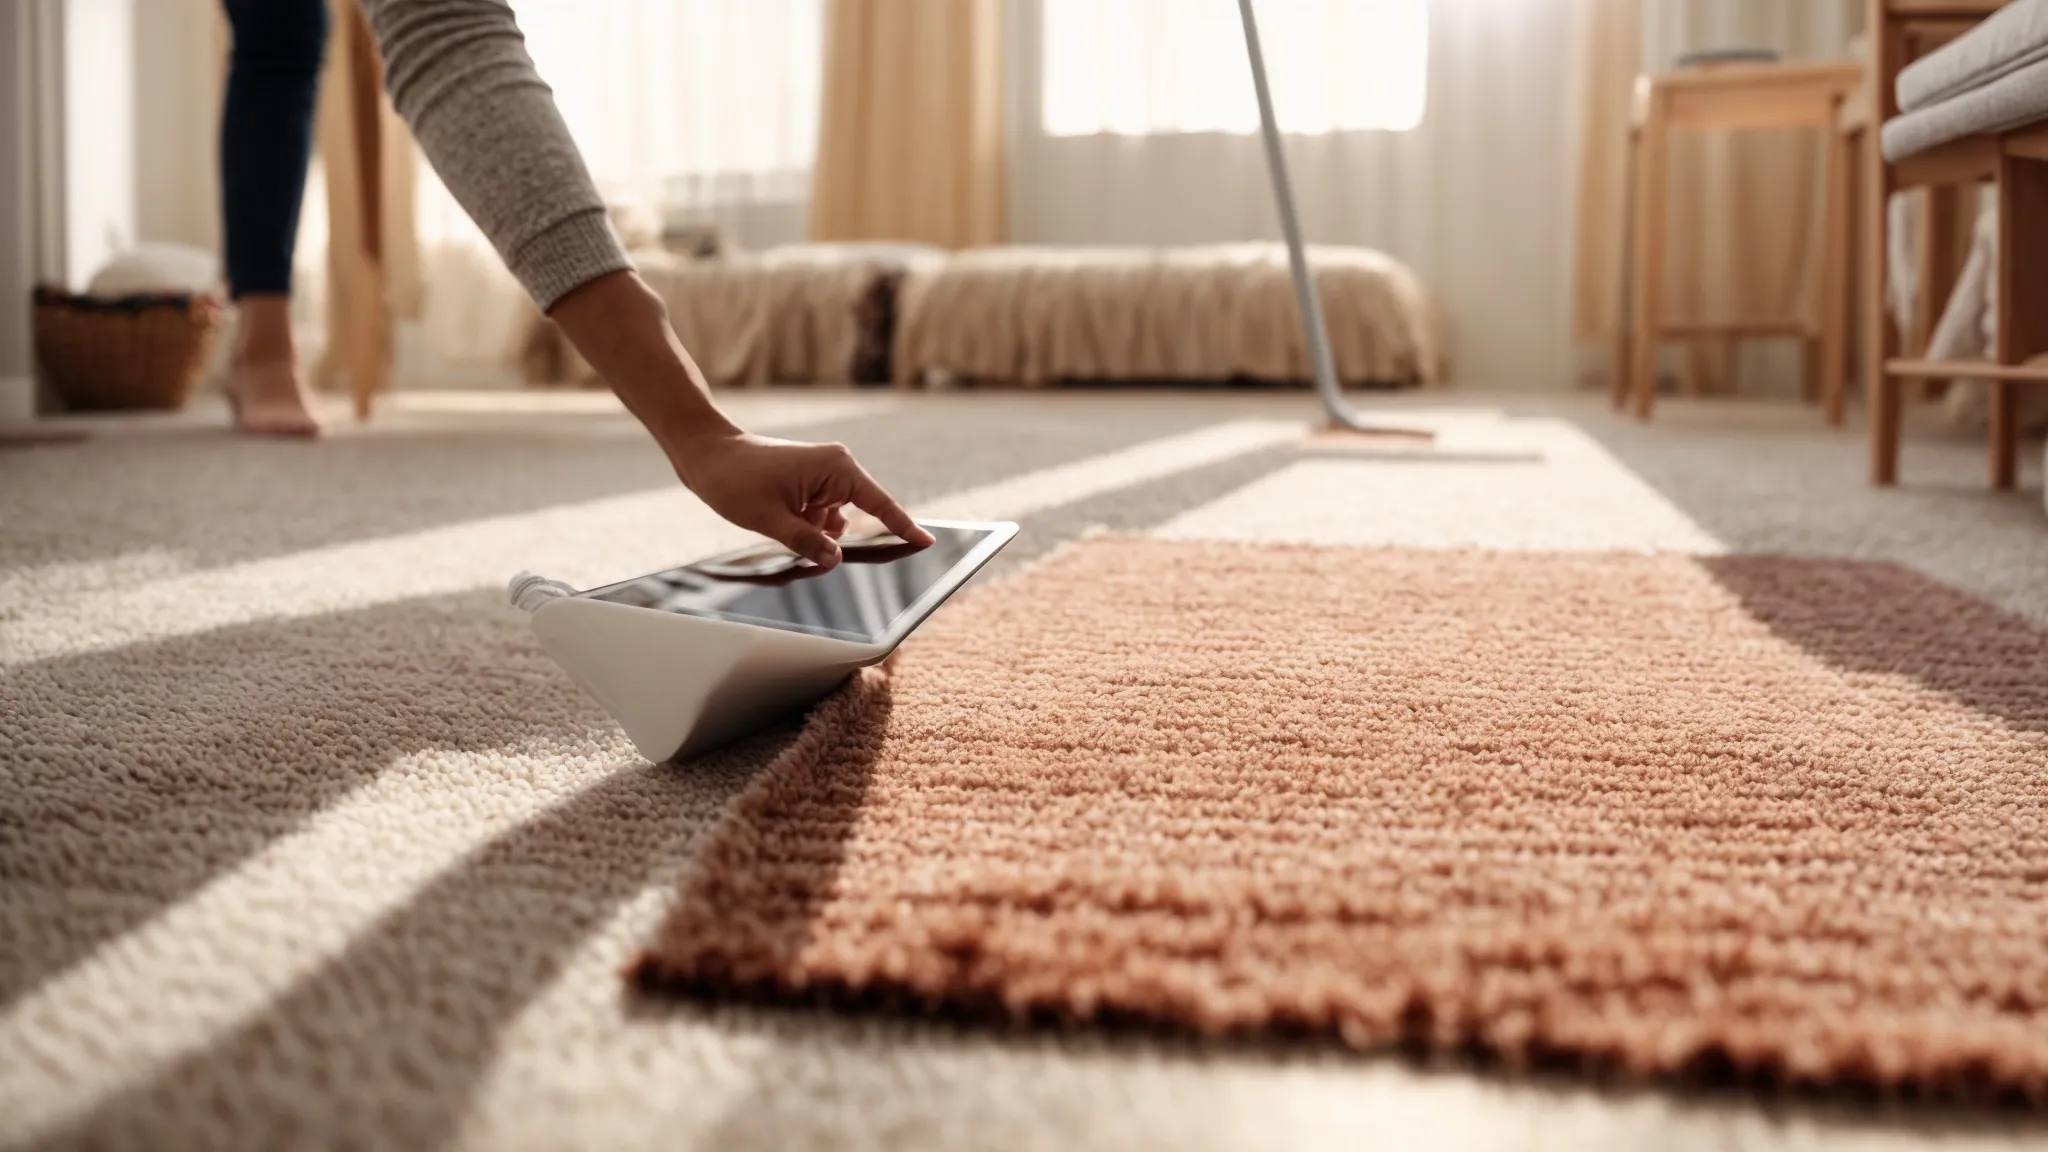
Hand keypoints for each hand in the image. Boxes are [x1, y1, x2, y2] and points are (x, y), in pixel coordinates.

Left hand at [670, 431, 933, 569]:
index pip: (880, 504)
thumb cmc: (735, 480)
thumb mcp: (771, 520)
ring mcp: (823, 474)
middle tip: (804, 535)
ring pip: (837, 518)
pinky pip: (822, 513)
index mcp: (836, 468)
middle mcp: (837, 467)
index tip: (926, 542)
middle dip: (837, 534)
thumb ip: (808, 542)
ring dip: (818, 531)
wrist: (706, 453)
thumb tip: (836, 559)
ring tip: (780, 523)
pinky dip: (809, 525)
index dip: (903, 526)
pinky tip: (781, 522)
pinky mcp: (810, 481)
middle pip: (860, 512)